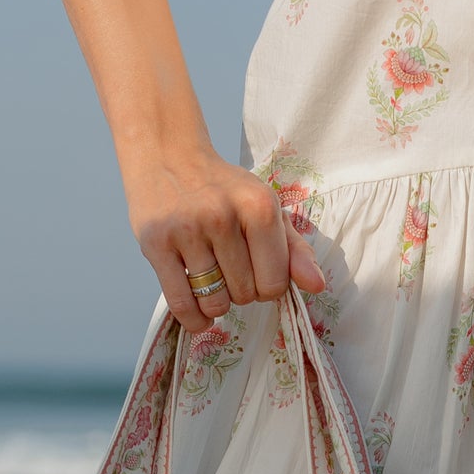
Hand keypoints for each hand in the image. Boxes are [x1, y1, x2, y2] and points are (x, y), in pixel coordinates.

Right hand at [126, 147, 326, 334]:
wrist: (167, 154)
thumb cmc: (223, 189)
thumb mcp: (264, 208)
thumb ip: (294, 249)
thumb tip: (317, 286)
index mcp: (258, 206)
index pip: (275, 282)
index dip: (268, 287)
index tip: (256, 272)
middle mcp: (222, 215)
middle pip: (245, 295)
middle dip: (241, 292)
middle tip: (229, 269)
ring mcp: (186, 229)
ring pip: (214, 303)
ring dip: (216, 304)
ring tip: (211, 281)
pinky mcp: (156, 243)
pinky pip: (181, 304)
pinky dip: (194, 320)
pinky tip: (198, 316)